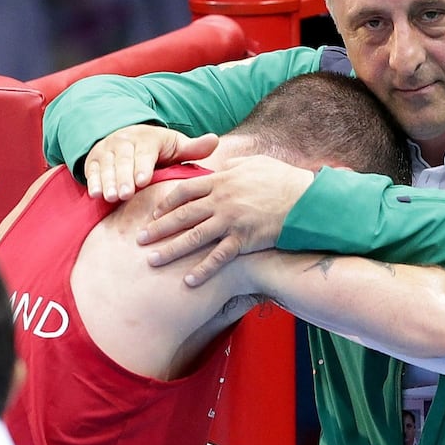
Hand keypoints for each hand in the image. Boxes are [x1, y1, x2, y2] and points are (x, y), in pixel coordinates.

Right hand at [85, 124, 218, 201]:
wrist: (130, 136)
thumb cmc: (160, 147)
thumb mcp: (177, 145)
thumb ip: (194, 148)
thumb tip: (215, 140)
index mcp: (147, 138)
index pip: (145, 153)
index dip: (143, 167)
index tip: (143, 181)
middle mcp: (124, 141)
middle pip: (123, 160)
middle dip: (123, 177)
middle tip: (125, 195)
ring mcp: (107, 149)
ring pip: (106, 165)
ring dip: (107, 181)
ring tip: (110, 197)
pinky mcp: (94, 159)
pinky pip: (91, 169)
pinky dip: (92, 181)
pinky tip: (95, 194)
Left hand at [138, 155, 315, 285]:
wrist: (305, 200)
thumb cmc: (283, 179)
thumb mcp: (256, 163)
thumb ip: (234, 165)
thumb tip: (223, 166)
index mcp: (221, 181)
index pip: (184, 191)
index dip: (166, 203)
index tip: (154, 213)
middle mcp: (221, 202)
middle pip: (181, 216)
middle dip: (158, 229)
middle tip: (140, 240)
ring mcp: (230, 222)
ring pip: (193, 238)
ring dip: (171, 250)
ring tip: (153, 261)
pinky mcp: (243, 240)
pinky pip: (218, 258)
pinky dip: (203, 270)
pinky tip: (189, 281)